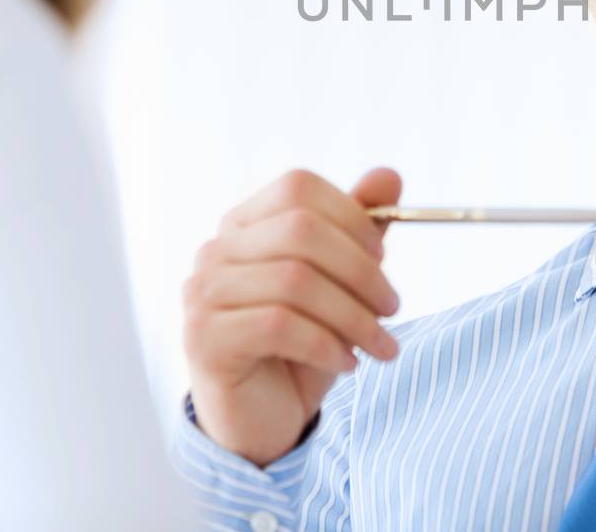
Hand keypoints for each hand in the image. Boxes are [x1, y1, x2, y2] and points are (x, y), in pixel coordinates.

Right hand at [184, 167, 403, 465]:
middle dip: (360, 270)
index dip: (351, 216)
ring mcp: (203, 292)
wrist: (262, 419)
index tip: (383, 257)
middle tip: (392, 307)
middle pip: (300, 230)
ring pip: (295, 281)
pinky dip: (326, 344)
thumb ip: (359, 231)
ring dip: (353, 316)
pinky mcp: (203, 338)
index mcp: (245, 224)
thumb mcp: (339, 286)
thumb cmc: (300, 347)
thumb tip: (389, 175)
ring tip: (382, 344)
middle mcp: (215, 250)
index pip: (298, 188)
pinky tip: (348, 364)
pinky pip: (278, 326)